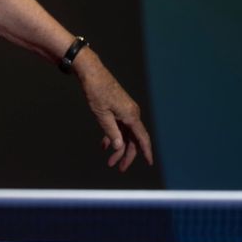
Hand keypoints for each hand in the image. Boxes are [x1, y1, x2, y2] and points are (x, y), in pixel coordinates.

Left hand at [73, 50, 153, 171]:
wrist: (92, 73)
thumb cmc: (96, 91)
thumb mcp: (101, 114)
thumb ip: (111, 132)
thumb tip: (119, 147)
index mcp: (130, 115)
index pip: (142, 138)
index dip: (146, 152)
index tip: (149, 163)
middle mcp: (131, 114)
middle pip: (133, 139)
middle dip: (126, 155)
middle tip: (118, 167)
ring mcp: (125, 111)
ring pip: (125, 134)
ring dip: (118, 148)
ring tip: (110, 161)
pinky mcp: (118, 108)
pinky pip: (119, 127)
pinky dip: (113, 136)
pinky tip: (105, 145)